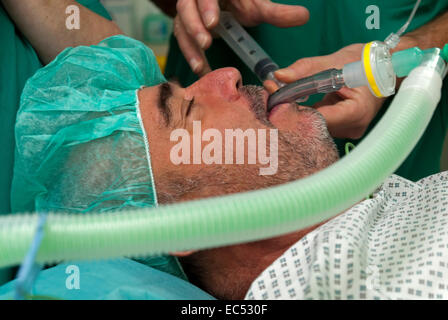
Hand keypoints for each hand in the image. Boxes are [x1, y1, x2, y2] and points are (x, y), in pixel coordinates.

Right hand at [173, 0, 308, 75]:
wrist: (220, 7)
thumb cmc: (239, 3)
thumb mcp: (256, 6)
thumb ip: (276, 13)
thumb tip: (304, 16)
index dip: (206, 7)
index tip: (214, 23)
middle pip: (186, 7)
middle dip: (194, 25)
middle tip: (206, 41)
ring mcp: (187, 13)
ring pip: (180, 26)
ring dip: (189, 45)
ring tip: (200, 65)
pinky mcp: (183, 29)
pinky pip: (182, 41)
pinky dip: (190, 56)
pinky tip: (201, 71)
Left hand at [266, 44, 385, 138]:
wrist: (386, 67)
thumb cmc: (365, 62)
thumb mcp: (335, 61)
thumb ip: (305, 69)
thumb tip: (278, 76)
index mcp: (355, 112)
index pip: (316, 119)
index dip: (292, 111)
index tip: (273, 100)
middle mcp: (352, 128)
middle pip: (313, 127)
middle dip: (289, 111)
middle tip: (269, 95)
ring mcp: (348, 132)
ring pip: (314, 128)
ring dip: (295, 113)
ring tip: (277, 98)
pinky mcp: (343, 130)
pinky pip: (319, 125)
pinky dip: (305, 114)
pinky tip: (292, 105)